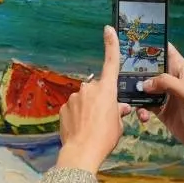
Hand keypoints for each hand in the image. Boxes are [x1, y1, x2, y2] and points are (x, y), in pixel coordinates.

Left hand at [56, 26, 131, 173]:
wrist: (82, 152)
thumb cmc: (104, 138)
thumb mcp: (119, 125)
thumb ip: (118, 112)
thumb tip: (119, 109)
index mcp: (107, 90)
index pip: (111, 62)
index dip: (111, 45)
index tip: (108, 30)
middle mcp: (90, 89)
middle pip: (98, 90)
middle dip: (101, 100)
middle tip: (104, 118)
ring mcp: (75, 97)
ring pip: (84, 100)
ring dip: (88, 109)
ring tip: (91, 127)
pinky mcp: (64, 107)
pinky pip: (73, 108)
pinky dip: (77, 116)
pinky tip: (80, 128)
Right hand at [138, 43, 183, 153]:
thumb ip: (166, 83)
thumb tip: (145, 83)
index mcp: (179, 69)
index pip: (165, 50)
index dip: (152, 44)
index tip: (135, 42)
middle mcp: (169, 78)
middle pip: (149, 68)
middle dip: (136, 69)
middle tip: (122, 71)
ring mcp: (163, 93)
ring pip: (144, 87)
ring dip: (137, 93)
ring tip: (134, 99)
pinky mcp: (158, 108)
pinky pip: (144, 104)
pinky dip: (141, 109)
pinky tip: (144, 116)